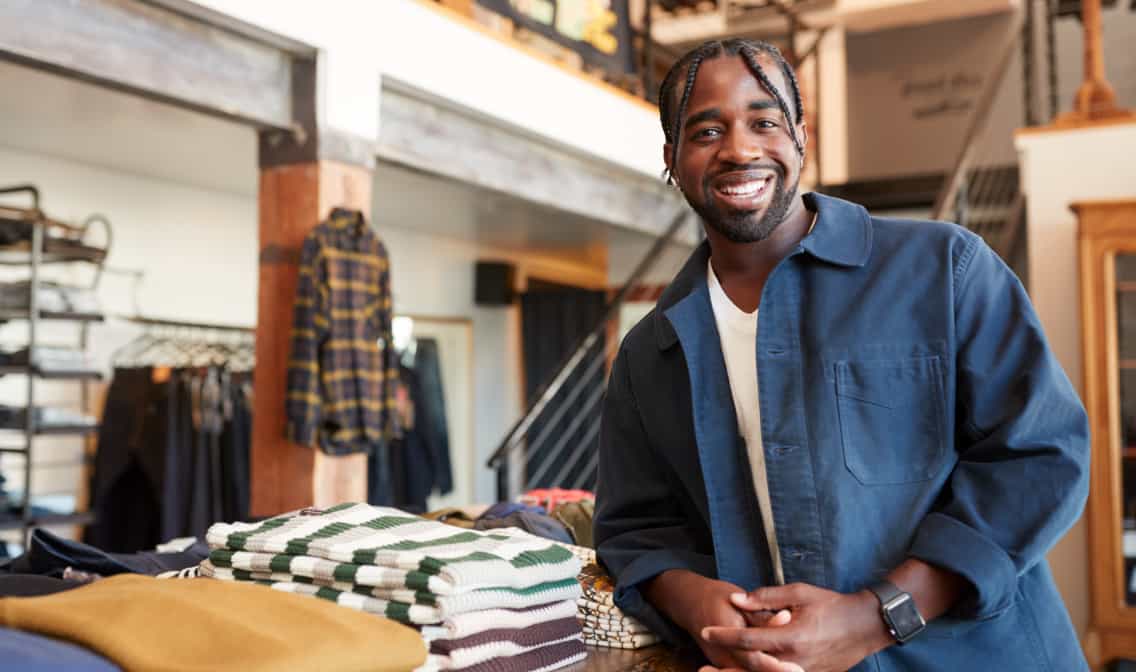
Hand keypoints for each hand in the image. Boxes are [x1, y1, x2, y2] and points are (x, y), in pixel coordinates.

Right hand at [643, 571, 794, 668]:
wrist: (689, 603)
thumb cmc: (714, 597)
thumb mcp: (737, 600)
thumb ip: (761, 614)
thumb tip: (786, 618)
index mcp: (725, 635)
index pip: (754, 657)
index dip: (775, 665)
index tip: (796, 668)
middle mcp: (722, 655)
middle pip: (752, 670)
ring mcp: (721, 661)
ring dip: (769, 670)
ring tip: (793, 670)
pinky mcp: (724, 663)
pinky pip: (744, 670)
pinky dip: (760, 669)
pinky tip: (779, 667)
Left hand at [699, 582, 891, 671]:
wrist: (866, 626)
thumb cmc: (833, 606)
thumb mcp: (800, 593)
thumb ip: (766, 597)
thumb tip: (736, 599)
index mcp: (792, 637)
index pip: (749, 640)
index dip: (725, 636)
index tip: (707, 631)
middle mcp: (795, 661)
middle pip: (752, 668)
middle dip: (725, 670)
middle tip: (701, 670)